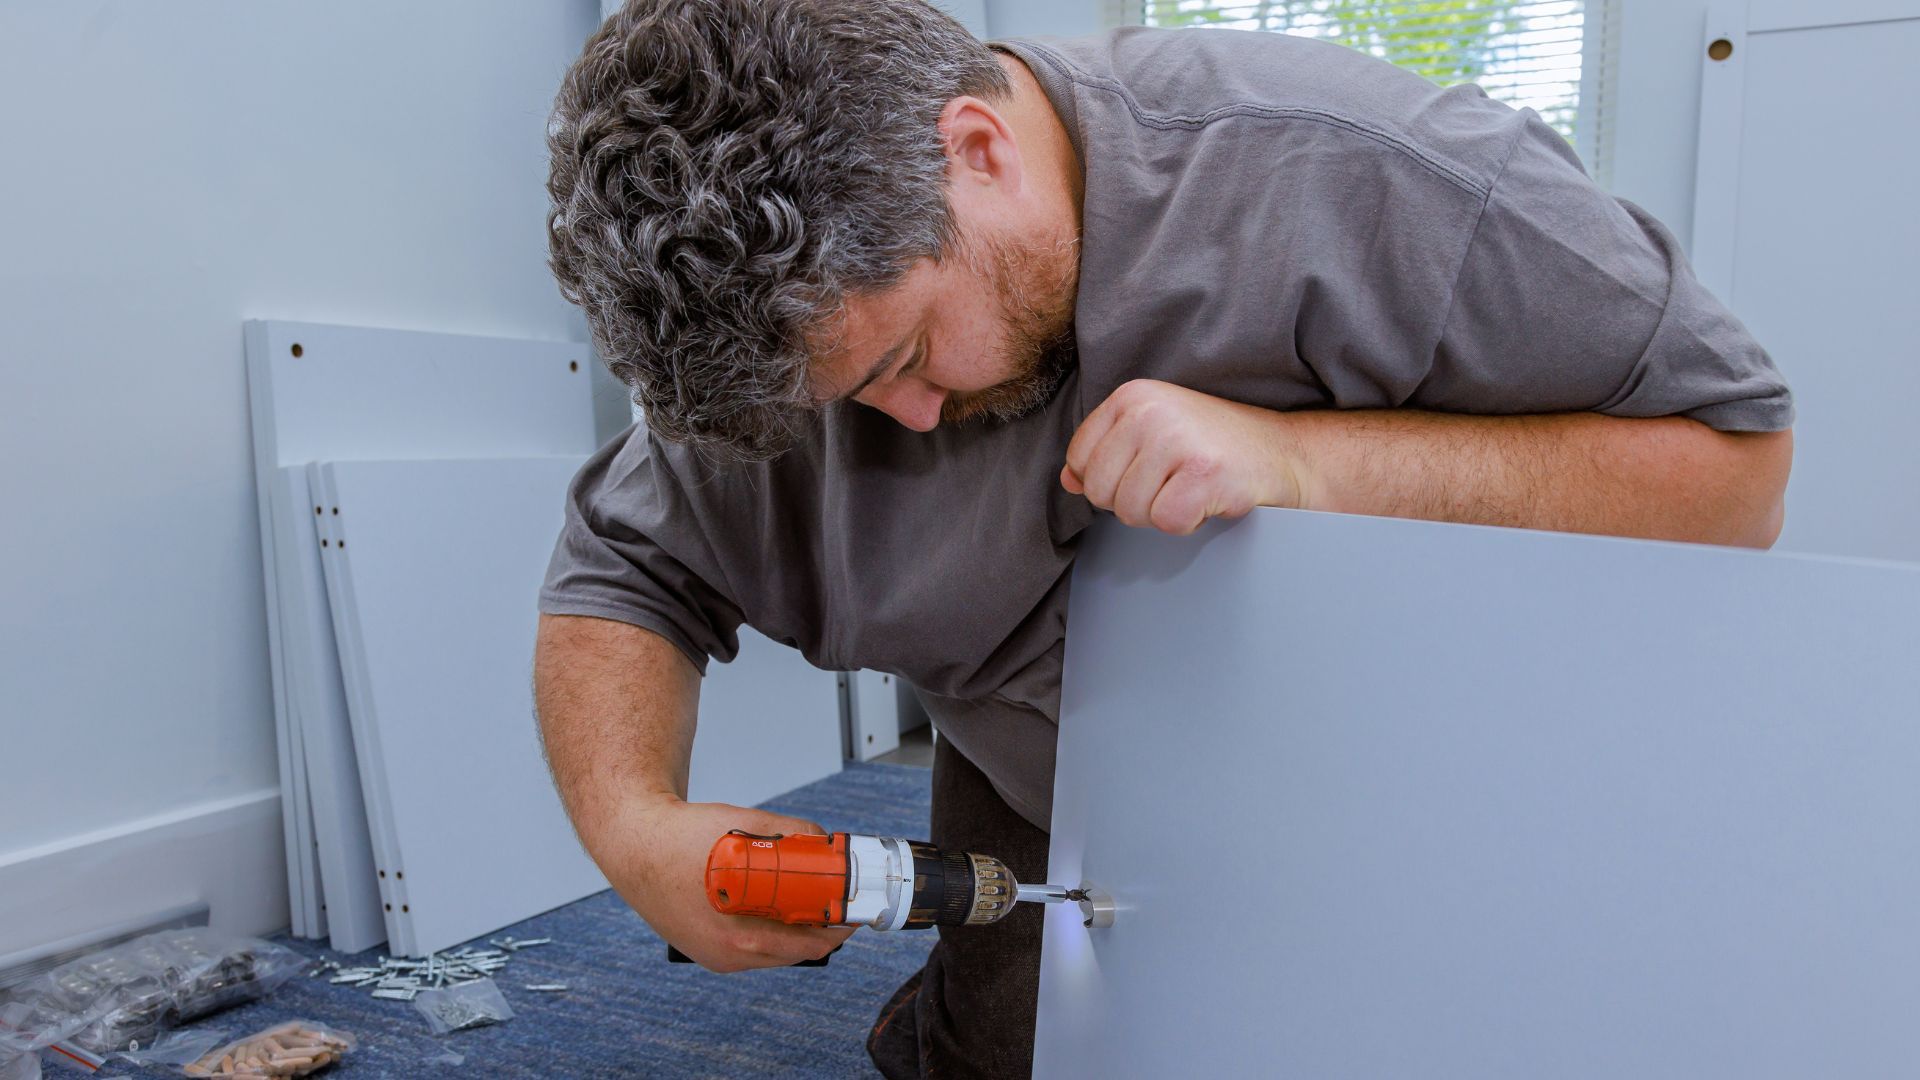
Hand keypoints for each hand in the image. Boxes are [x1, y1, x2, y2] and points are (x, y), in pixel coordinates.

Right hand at [610, 798, 853, 971]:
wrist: (631, 843)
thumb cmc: (680, 837)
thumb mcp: (745, 824)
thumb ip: (790, 833)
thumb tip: (822, 840)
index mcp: (739, 936)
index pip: (808, 945)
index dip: (837, 927)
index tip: (852, 911)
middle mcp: (726, 955)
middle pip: (793, 952)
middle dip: (818, 928)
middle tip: (834, 903)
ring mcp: (712, 955)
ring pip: (771, 952)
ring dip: (792, 929)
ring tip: (806, 901)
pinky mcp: (703, 948)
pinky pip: (749, 947)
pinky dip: (767, 929)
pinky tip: (773, 905)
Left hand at [1062, 380, 1303, 534]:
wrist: (1285, 453)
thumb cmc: (1215, 446)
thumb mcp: (1154, 434)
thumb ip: (1107, 452)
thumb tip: (1069, 480)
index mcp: (1131, 396)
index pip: (1080, 459)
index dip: (1109, 480)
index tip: (1148, 472)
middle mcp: (1149, 411)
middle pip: (1101, 491)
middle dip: (1134, 502)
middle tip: (1174, 484)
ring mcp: (1177, 440)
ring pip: (1130, 511)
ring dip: (1162, 513)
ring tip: (1192, 489)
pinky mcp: (1204, 473)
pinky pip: (1166, 522)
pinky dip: (1188, 523)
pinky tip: (1208, 500)